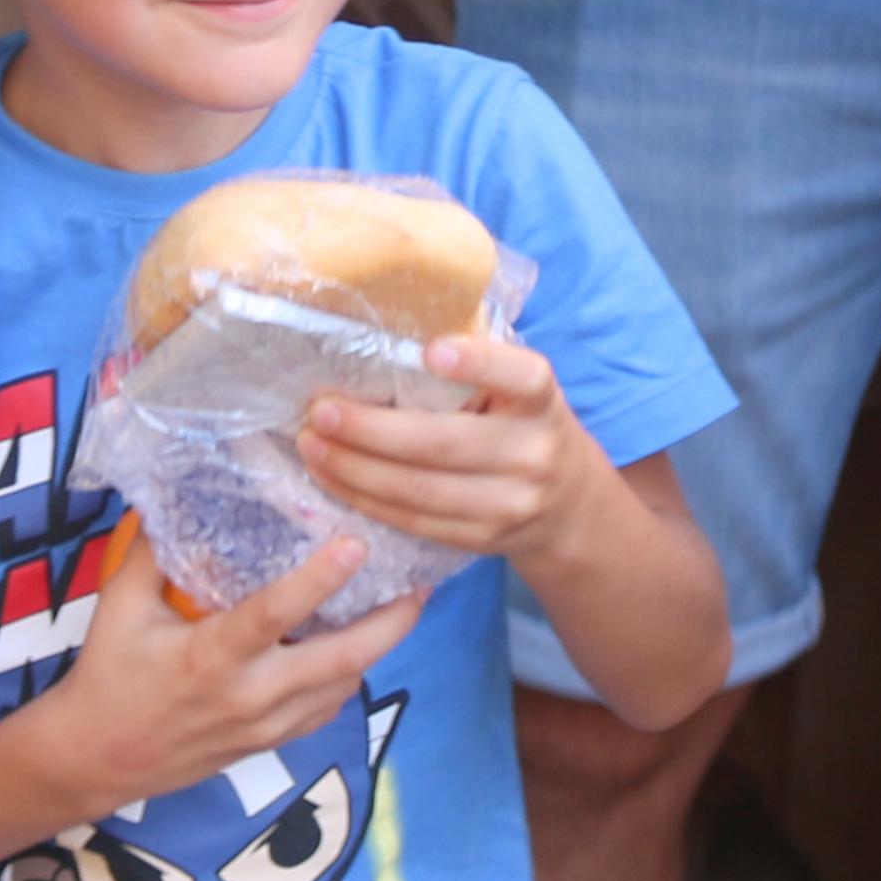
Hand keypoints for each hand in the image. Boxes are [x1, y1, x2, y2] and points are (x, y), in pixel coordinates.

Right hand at [20, 521, 420, 811]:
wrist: (97, 760)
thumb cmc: (108, 676)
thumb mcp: (118, 609)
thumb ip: (151, 551)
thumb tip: (177, 488)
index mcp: (211, 657)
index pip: (274, 614)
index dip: (318, 580)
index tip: (356, 544)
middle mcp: (250, 695)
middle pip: (343, 660)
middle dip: (392, 622)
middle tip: (422, 581)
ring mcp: (268, 724)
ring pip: (346, 683)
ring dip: (379, 644)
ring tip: (404, 601)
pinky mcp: (275, 742)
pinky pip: (330, 706)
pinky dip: (350, 672)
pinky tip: (360, 642)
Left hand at [297, 334, 612, 572]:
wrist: (569, 506)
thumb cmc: (522, 427)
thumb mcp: (520, 394)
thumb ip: (478, 371)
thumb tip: (381, 342)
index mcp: (543, 403)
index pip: (523, 376)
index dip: (479, 363)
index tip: (432, 350)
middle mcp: (534, 453)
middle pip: (445, 444)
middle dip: (371, 430)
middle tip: (320, 411)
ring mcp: (511, 503)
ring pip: (419, 490)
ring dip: (353, 469)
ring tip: (311, 445)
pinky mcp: (482, 539)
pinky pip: (413, 522)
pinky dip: (364, 500)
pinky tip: (332, 477)